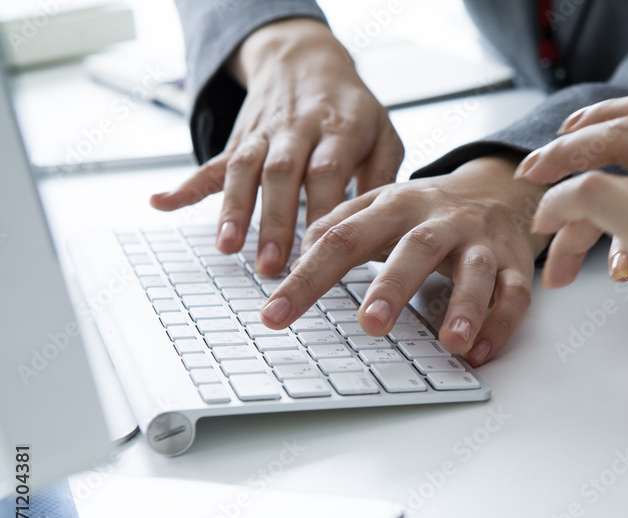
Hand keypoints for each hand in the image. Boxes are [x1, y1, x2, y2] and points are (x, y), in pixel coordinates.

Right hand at [150, 18, 402, 275]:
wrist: (306, 60)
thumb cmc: (352, 109)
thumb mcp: (383, 133)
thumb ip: (382, 177)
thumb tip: (380, 225)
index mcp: (339, 128)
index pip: (328, 171)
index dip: (322, 210)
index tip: (321, 251)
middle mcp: (298, 129)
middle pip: (282, 174)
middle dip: (274, 220)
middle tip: (271, 264)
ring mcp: (264, 134)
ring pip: (244, 170)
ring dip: (233, 209)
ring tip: (226, 246)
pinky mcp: (240, 140)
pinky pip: (210, 162)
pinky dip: (185, 185)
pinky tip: (160, 203)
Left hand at [259, 153, 551, 366]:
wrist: (499, 188)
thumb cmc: (429, 209)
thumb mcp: (381, 206)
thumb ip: (340, 224)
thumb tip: (296, 253)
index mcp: (396, 206)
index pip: (345, 239)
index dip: (308, 277)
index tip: (276, 314)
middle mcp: (440, 222)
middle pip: (416, 248)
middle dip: (395, 286)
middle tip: (371, 324)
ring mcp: (481, 243)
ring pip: (476, 272)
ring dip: (467, 306)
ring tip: (452, 343)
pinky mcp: (513, 264)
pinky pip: (515, 294)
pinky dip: (502, 323)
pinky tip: (480, 352)